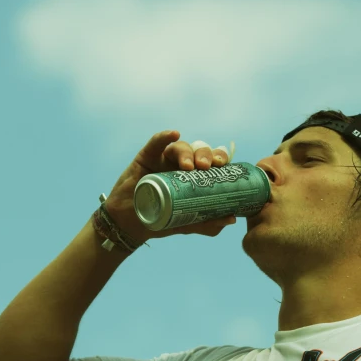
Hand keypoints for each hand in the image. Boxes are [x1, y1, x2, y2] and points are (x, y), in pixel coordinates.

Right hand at [102, 131, 235, 244]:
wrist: (129, 225)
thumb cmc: (159, 221)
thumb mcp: (186, 224)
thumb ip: (207, 223)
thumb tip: (231, 219)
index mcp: (194, 177)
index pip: (211, 162)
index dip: (220, 159)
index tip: (223, 166)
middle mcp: (181, 166)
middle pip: (198, 152)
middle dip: (205, 155)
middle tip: (205, 167)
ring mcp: (164, 160)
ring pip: (180, 147)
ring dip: (187, 152)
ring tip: (188, 165)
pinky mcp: (146, 157)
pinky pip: (156, 143)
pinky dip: (164, 137)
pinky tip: (173, 134)